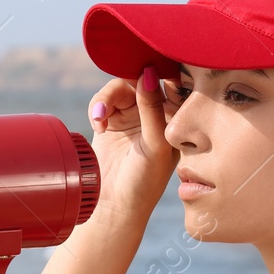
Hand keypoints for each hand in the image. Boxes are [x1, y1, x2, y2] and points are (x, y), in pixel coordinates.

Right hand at [87, 66, 179, 218]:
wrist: (115, 205)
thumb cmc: (144, 181)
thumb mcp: (154, 143)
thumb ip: (152, 108)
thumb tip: (147, 72)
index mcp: (176, 117)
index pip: (172, 83)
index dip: (161, 70)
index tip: (148, 68)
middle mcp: (156, 113)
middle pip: (141, 79)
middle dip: (127, 82)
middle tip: (117, 93)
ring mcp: (132, 116)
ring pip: (119, 87)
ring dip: (107, 98)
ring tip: (100, 118)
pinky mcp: (111, 120)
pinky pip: (103, 100)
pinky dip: (98, 107)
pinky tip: (99, 124)